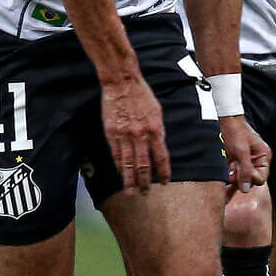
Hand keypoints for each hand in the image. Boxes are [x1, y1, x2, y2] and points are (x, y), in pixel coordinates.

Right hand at [101, 76, 169, 193]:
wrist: (122, 83)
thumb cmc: (142, 95)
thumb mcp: (157, 112)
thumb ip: (158, 130)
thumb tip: (159, 146)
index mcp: (156, 129)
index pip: (162, 156)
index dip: (163, 171)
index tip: (164, 182)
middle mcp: (141, 135)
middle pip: (144, 164)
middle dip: (145, 180)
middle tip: (145, 193)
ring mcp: (125, 135)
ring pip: (128, 163)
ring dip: (130, 179)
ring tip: (130, 191)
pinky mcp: (111, 133)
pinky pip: (116, 154)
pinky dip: (119, 166)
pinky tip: (121, 174)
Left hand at [219, 115, 269, 196]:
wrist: (224, 120)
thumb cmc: (235, 131)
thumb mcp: (241, 151)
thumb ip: (246, 170)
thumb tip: (246, 189)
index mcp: (264, 157)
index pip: (261, 178)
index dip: (250, 178)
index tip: (240, 170)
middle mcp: (257, 160)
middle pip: (251, 179)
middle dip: (241, 176)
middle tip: (233, 167)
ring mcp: (247, 161)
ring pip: (242, 178)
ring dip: (234, 175)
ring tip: (229, 165)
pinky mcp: (237, 162)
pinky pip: (235, 174)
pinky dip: (230, 173)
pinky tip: (226, 166)